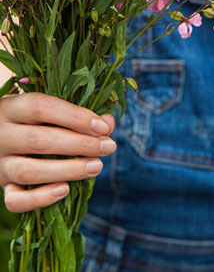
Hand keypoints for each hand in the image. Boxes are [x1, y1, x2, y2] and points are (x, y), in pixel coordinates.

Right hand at [0, 92, 115, 212]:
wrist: (3, 136)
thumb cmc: (38, 119)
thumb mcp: (54, 110)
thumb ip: (81, 115)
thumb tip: (107, 123)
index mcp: (13, 108)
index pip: (40, 108)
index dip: (75, 117)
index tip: (103, 127)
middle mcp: (1, 135)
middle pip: (37, 140)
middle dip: (79, 145)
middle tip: (108, 147)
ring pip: (27, 171)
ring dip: (67, 170)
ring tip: (96, 166)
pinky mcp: (1, 186)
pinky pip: (14, 201)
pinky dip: (40, 198)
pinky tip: (65, 190)